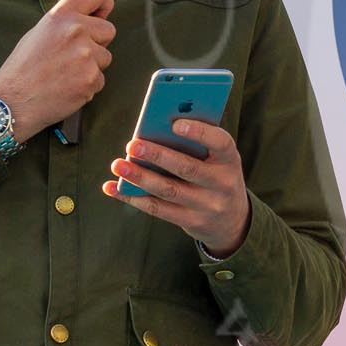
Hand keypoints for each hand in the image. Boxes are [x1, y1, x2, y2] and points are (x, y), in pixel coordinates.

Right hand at [0, 0, 115, 141]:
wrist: (12, 101)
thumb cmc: (23, 68)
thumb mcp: (39, 32)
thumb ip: (66, 22)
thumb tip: (90, 16)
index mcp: (60, 16)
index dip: (104, 0)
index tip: (102, 10)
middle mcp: (75, 31)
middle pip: (108, 29)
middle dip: (97, 41)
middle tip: (71, 54)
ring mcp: (85, 55)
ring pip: (106, 56)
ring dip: (92, 65)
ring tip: (65, 71)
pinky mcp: (91, 78)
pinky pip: (100, 78)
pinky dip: (88, 83)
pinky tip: (67, 85)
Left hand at [104, 118, 251, 256]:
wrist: (232, 220)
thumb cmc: (216, 175)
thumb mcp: (218, 159)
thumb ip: (196, 144)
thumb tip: (154, 129)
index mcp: (230, 160)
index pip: (220, 142)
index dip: (199, 132)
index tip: (174, 124)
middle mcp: (223, 183)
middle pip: (187, 168)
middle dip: (158, 156)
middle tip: (132, 145)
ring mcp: (208, 206)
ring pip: (169, 190)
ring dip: (140, 177)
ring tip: (118, 164)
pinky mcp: (192, 222)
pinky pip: (158, 209)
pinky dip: (133, 197)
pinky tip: (113, 187)